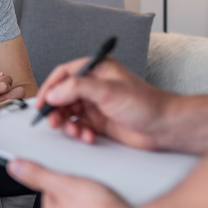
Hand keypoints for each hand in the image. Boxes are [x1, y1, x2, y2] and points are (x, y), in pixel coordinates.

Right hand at [36, 56, 174, 149]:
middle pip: (63, 95)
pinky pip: (80, 126)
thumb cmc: (146, 104)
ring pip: (69, 113)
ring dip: (67, 124)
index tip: (41, 103)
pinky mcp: (100, 122)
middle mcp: (94, 85)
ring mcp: (96, 104)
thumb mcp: (108, 91)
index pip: (64, 74)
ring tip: (73, 132)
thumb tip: (53, 92)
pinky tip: (88, 137)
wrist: (166, 128)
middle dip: (57, 110)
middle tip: (53, 121)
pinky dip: (79, 133)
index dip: (49, 88)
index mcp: (96, 70)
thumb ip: (77, 89)